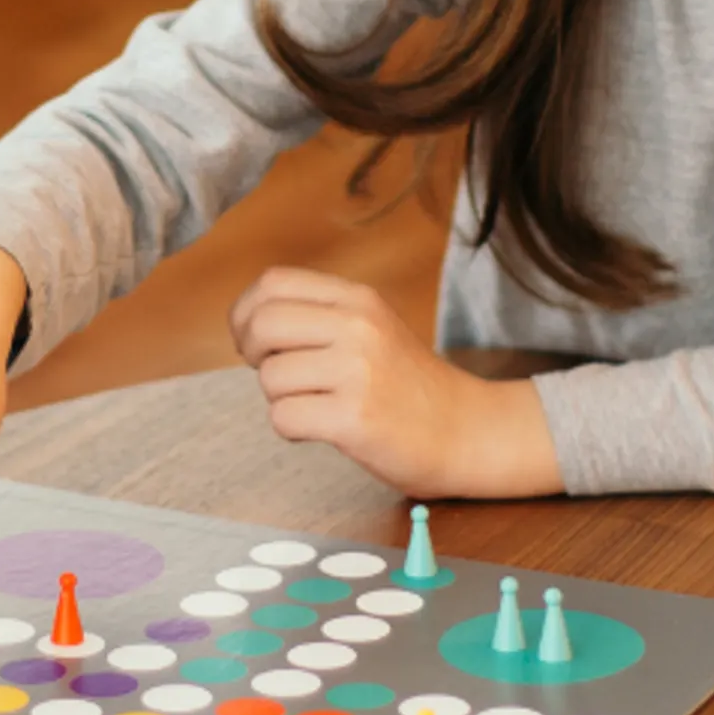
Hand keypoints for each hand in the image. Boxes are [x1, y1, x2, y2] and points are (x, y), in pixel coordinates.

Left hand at [229, 267, 560, 498]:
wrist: (467, 431)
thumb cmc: (409, 386)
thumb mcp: (372, 328)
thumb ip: (320, 316)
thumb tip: (248, 322)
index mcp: (358, 299)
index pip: (273, 283)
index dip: (246, 313)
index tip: (252, 340)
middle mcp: (358, 327)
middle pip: (262, 324)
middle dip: (254, 355)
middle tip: (277, 376)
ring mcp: (357, 372)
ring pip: (270, 377)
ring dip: (280, 398)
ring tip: (316, 405)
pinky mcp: (355, 418)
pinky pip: (284, 418)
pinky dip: (292, 429)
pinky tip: (323, 428)